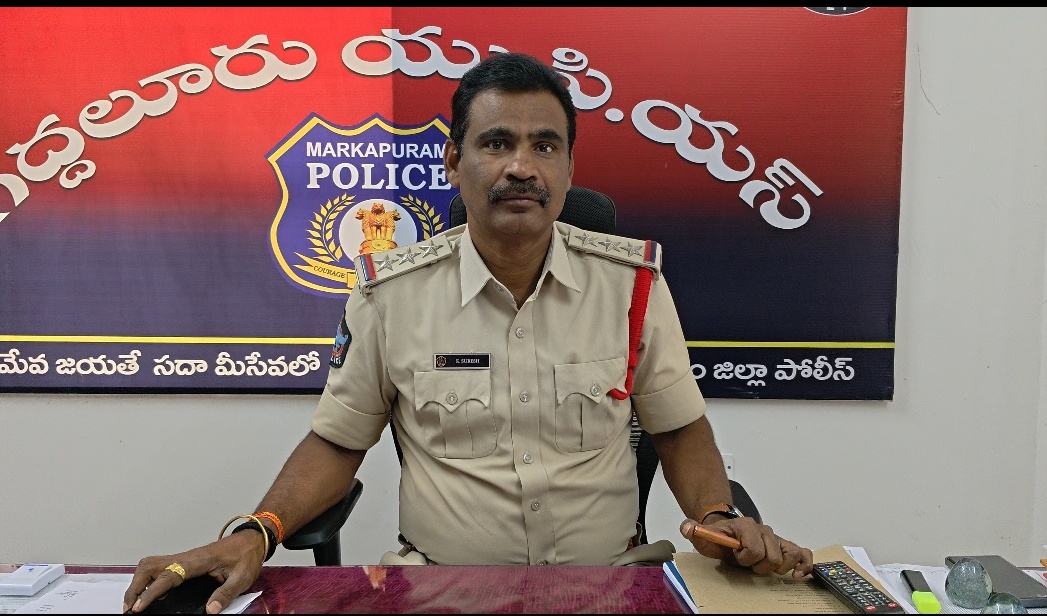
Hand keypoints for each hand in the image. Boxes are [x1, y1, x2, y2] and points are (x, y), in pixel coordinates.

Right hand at [123, 530, 264, 613]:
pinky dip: (147, 579)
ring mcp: (184, 558)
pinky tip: (147, 593)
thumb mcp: (241, 578)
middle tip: (130, 609)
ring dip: (138, 582)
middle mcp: (186, 557)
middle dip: (135, 587)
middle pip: (149, 566)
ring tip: (134, 604)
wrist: (252, 540)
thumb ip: (225, 594)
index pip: (168, 576)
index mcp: (197, 561)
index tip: (139, 607)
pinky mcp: (185, 561)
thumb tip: (210, 610)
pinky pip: (159, 567)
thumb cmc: (246, 556)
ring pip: (151, 564)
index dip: (151, 592)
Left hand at [679, 517, 813, 578]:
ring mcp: (776, 538)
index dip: (745, 558)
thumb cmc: (719, 538)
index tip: (737, 557)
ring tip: (763, 567)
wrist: (728, 532)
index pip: (754, 548)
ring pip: (789, 554)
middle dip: (759, 565)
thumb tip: (687, 528)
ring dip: (777, 567)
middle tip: (747, 564)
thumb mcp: (705, 536)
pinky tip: (796, 575)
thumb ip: (694, 531)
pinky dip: (803, 564)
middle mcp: (764, 530)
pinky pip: (803, 553)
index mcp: (746, 526)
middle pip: (772, 556)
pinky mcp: (785, 546)